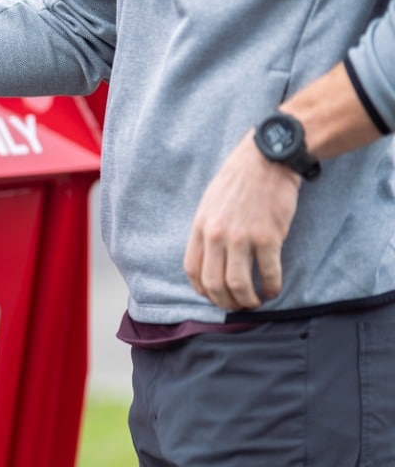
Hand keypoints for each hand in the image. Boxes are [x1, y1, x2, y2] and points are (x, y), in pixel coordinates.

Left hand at [183, 131, 300, 310]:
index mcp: (200, 227)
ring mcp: (242, 237)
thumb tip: (210, 259)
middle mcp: (216, 235)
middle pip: (214, 283)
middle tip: (238, 306)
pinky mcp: (268, 237)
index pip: (192, 270)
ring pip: (239, 285)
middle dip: (225, 302)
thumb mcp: (210, 204)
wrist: (267, 160)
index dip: (202, 290)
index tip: (214, 296)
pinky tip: (274, 290)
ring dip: (248, 301)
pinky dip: (272, 288)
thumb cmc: (239, 181)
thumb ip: (207, 231)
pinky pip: (268, 273)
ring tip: (256, 302)